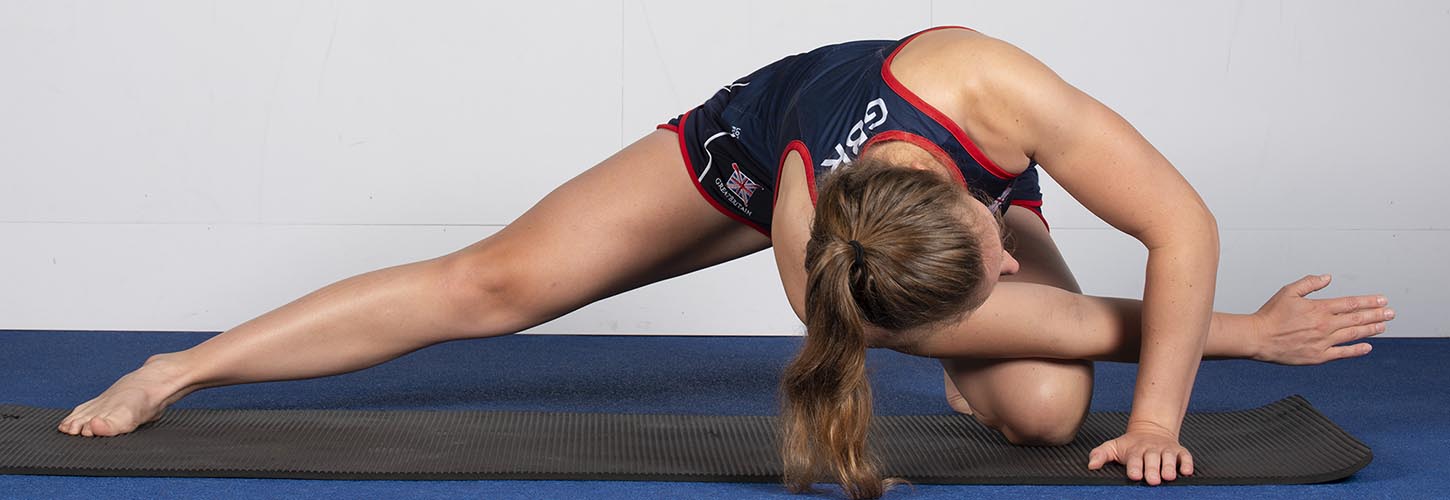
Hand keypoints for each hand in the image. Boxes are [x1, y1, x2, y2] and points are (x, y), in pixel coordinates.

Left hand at [1088, 422, 1191, 484]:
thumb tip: (1090, 465)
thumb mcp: (1113, 447)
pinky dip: (1187, 463)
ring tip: (1168, 476)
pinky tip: (1187, 471)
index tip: (1133, 475)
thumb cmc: (1130, 445)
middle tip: (1152, 480)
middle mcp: (1151, 450)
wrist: (1152, 429)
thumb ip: (1101, 454)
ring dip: (1169, 467)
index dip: (1134, 467)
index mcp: (1135, 451)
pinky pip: (1186, 457)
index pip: (1134, 459)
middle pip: (1152, 460)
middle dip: (1152, 469)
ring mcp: (1166, 450)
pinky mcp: (1180, 452)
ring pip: (1169, 458)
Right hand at [1251, 274, 1393, 364]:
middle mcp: (1325, 325)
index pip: (1351, 303)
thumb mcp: (1288, 291)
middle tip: (1391, 313)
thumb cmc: (1270, 315)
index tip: (1382, 300)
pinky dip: (1356, 350)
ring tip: (1383, 326)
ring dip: (1371, 330)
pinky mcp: (1318, 356)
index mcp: (1319, 308)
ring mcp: (1323, 341)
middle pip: (1357, 319)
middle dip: (1376, 315)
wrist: (1258, 338)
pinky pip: (1342, 353)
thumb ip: (1309, 283)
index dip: (1369, 301)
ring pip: (1353, 334)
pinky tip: (1367, 347)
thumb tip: (1328, 277)